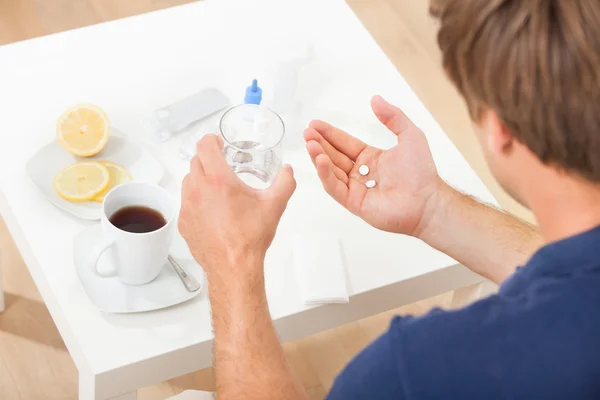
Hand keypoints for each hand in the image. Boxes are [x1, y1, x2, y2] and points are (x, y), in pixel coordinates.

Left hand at [179, 135, 295, 282]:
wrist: (234, 267)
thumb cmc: (251, 237)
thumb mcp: (274, 205)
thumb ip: (285, 182)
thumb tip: (288, 171)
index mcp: (218, 180)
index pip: (204, 146)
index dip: (212, 140)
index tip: (218, 143)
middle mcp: (198, 190)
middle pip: (196, 161)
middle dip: (209, 159)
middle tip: (222, 165)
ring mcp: (187, 206)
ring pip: (188, 181)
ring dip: (201, 178)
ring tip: (217, 188)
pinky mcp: (184, 222)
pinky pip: (186, 202)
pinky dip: (196, 199)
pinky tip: (212, 210)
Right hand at [304, 95, 441, 234]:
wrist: (427, 200)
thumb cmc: (421, 172)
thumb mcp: (410, 135)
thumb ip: (393, 117)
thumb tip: (375, 99)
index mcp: (370, 158)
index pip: (344, 144)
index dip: (330, 133)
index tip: (315, 124)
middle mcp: (361, 173)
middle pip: (334, 156)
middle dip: (320, 143)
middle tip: (307, 132)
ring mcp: (356, 189)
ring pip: (331, 171)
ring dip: (319, 157)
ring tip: (310, 143)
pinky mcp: (354, 203)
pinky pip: (335, 188)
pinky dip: (326, 174)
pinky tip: (320, 160)